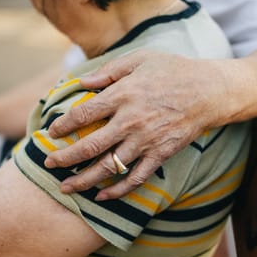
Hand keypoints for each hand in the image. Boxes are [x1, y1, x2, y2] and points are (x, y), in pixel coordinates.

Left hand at [45, 50, 227, 199]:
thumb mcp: (139, 59)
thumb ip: (108, 71)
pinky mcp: (160, 154)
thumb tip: (80, 83)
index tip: (51, 133)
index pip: (83, 114)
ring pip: (109, 167)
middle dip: (65, 158)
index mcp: (123, 95)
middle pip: (90, 146)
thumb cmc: (172, 70)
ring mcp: (146, 141)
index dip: (63, 126)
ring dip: (84, 180)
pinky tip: (101, 196)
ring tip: (66, 187)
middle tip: (48, 164)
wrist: (209, 91)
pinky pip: (135, 178)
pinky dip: (118, 190)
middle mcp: (131, 121)